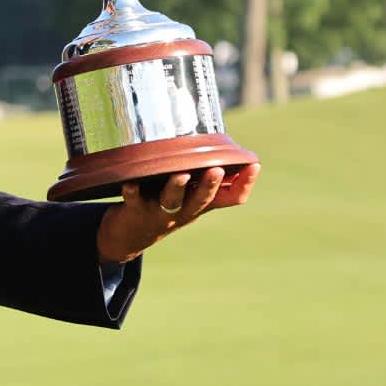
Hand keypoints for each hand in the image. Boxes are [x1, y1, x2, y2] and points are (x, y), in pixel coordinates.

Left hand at [94, 163, 259, 264]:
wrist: (130, 236)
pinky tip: (130, 184)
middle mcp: (184, 210)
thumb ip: (206, 178)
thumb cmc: (165, 206)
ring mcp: (160, 212)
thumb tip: (228, 149)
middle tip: (217, 170)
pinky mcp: (135, 211)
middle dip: (210, 185)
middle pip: (201, 200)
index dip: (245, 184)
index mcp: (201, 203)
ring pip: (171, 201)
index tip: (255, 164)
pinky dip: (132, 193)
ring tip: (181, 174)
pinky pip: (134, 201)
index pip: (231, 198)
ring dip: (176, 188)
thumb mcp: (190, 196)